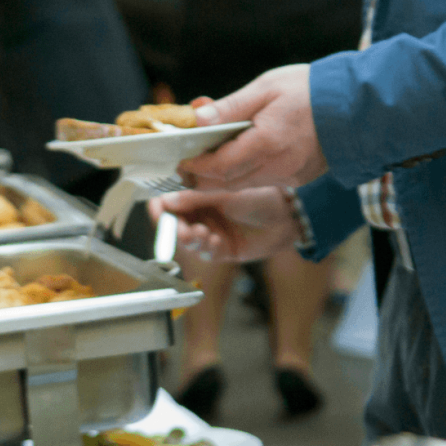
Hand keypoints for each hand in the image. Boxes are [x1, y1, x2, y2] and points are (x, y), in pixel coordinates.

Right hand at [148, 187, 300, 262]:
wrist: (289, 214)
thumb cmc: (261, 196)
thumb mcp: (224, 193)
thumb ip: (195, 197)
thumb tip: (166, 201)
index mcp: (200, 196)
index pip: (171, 204)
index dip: (161, 208)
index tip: (156, 210)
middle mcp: (204, 215)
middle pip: (175, 225)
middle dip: (174, 228)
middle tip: (179, 227)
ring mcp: (213, 233)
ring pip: (189, 242)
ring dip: (190, 238)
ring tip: (201, 232)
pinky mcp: (225, 250)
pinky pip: (207, 253)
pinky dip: (206, 247)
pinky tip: (214, 239)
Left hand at [181, 65, 327, 188]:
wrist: (356, 105)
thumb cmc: (311, 90)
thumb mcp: (266, 87)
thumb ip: (231, 107)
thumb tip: (197, 119)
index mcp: (267, 143)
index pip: (220, 166)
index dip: (196, 166)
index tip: (180, 159)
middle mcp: (278, 166)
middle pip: (228, 183)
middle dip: (202, 178)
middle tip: (185, 166)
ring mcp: (291, 176)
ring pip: (245, 184)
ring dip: (222, 177)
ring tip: (206, 161)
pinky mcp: (299, 178)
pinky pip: (263, 181)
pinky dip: (245, 174)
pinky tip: (238, 159)